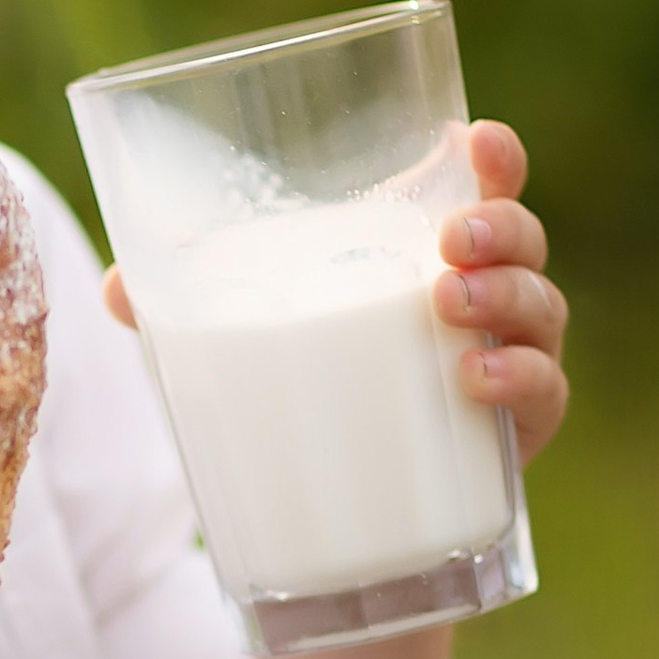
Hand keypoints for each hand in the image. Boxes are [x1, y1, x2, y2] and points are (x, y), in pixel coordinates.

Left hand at [99, 115, 570, 468]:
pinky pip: (544, 394)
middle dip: (498, 227)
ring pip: (541, 309)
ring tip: (447, 302)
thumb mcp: (242, 342)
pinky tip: (475, 380)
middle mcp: (484, 296)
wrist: (341, 518)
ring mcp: (510, 361)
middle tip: (448, 242)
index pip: (478, 186)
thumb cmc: (302, 392)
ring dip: (505, 296)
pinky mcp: (515, 435)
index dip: (493, 158)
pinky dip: (519, 382)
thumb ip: (179, 308)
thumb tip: (113, 287)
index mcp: (425, 252)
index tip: (479, 140)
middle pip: (521, 239)